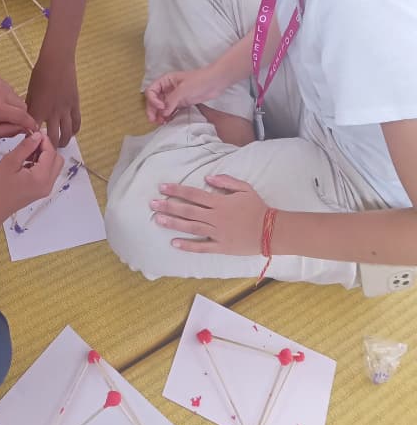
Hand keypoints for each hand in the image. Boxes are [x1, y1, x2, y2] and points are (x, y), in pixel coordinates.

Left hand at [0, 74, 36, 150]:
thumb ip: (10, 131)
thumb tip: (26, 128)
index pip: (22, 115)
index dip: (29, 124)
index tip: (33, 131)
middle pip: (22, 105)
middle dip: (18, 115)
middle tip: (6, 123)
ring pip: (16, 97)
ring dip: (12, 106)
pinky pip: (8, 90)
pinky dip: (5, 98)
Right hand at [0, 132, 63, 217]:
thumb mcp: (9, 162)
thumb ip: (25, 147)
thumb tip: (37, 136)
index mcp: (42, 178)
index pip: (51, 152)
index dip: (44, 140)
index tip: (33, 132)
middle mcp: (47, 185)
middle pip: (57, 159)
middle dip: (46, 148)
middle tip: (30, 143)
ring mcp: (44, 189)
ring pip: (53, 166)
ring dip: (43, 156)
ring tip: (25, 153)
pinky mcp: (39, 191)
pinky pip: (46, 174)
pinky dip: (40, 165)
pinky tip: (24, 162)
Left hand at [27, 55, 79, 148]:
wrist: (57, 62)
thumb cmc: (40, 74)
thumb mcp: (30, 91)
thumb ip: (30, 107)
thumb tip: (28, 117)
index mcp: (39, 110)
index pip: (34, 131)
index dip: (33, 139)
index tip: (31, 142)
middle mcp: (53, 113)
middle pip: (53, 137)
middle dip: (49, 146)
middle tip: (47, 149)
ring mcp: (65, 110)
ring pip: (66, 132)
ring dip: (63, 141)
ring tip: (61, 145)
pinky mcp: (75, 105)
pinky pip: (76, 122)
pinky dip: (74, 130)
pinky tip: (72, 133)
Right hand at [145, 66, 222, 123]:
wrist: (216, 82)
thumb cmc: (200, 80)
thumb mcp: (184, 89)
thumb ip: (172, 100)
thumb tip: (163, 113)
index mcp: (165, 81)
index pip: (151, 91)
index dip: (153, 100)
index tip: (161, 107)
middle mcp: (168, 88)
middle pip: (154, 100)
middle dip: (153, 110)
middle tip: (153, 120)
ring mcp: (174, 96)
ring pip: (161, 107)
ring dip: (159, 114)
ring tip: (160, 123)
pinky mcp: (181, 103)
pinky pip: (170, 110)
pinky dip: (167, 116)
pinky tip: (167, 122)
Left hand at [149, 174, 266, 253]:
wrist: (271, 231)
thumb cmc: (258, 207)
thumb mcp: (245, 188)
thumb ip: (226, 181)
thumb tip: (208, 177)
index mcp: (220, 202)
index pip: (194, 194)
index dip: (177, 190)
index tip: (162, 187)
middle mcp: (216, 217)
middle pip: (188, 211)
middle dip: (169, 206)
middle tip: (152, 204)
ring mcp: (217, 233)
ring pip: (191, 227)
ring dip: (173, 223)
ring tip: (157, 219)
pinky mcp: (221, 247)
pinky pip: (202, 247)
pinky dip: (188, 245)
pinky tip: (174, 243)